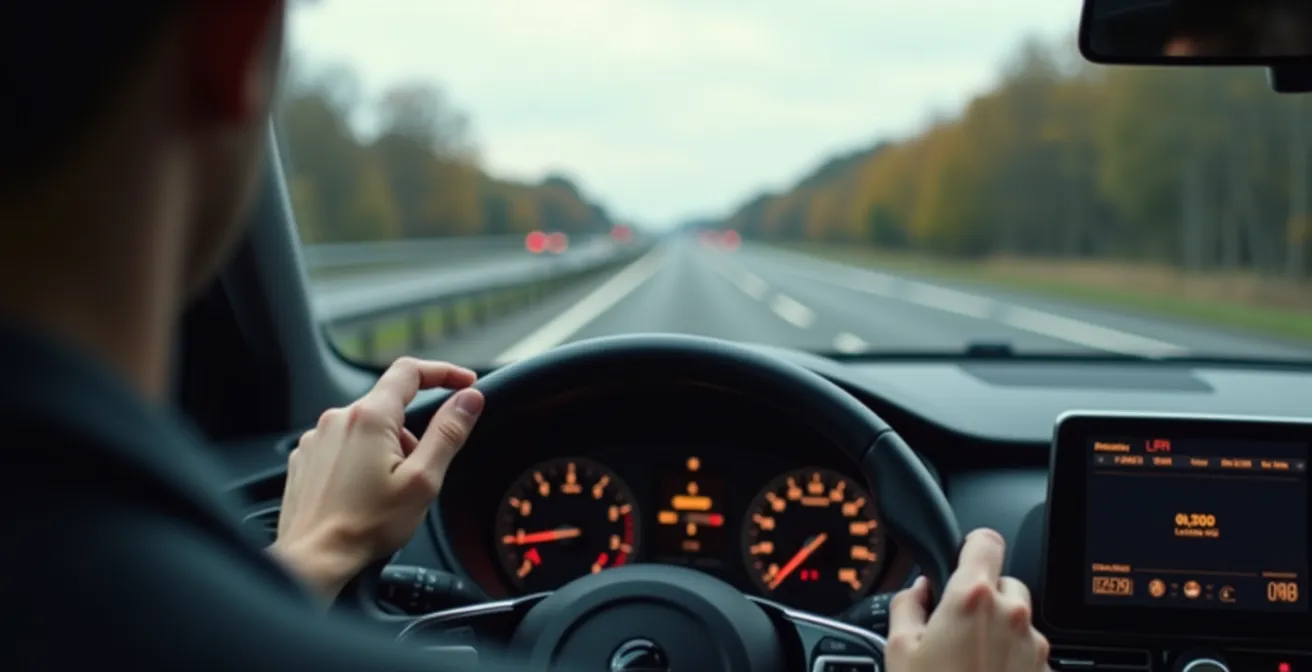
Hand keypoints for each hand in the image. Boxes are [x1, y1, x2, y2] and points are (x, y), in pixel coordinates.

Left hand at [270, 357, 484, 599]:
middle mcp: (338, 419)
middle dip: (412, 434)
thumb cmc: (365, 526)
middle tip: (418, 474)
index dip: (443, 373)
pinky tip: (362, 495)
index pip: (410, 372)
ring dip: (385, 451)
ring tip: (385, 493)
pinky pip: (344, 446)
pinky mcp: (306, 458)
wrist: (313, 559)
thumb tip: (469, 400)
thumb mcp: (423, 480)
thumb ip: (448, 433)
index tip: (463, 383)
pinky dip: (360, 462)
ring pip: (367, 429)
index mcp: (370, 418)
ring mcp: (317, 439)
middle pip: (390, 408)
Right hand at [885, 528, 1050, 671]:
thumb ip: (907, 606)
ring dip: (999, 633)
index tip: (962, 558)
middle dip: (983, 599)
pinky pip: (1028, 655)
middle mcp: (1013, 616)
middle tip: (955, 629)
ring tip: (968, 665)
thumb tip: (917, 592)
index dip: (971, 547)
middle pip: (1005, 583)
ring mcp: (1034, 648)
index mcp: (973, 598)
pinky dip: (1011, 663)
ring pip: (1019, 622)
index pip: (986, 541)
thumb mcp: (898, 650)